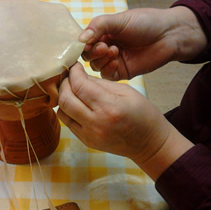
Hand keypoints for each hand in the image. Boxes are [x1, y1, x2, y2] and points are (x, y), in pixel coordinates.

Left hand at [57, 62, 193, 179]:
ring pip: (61, 113)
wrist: (149, 143)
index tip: (75, 66)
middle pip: (65, 100)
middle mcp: (96, 123)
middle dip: (64, 84)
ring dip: (63, 98)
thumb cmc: (143, 114)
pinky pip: (68, 123)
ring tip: (71, 90)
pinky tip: (76, 103)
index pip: (80, 86)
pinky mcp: (86, 141)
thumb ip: (99, 83)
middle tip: (70, 76)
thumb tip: (79, 76)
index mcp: (109, 107)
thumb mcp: (126, 91)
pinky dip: (68, 110)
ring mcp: (89, 135)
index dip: (73, 73)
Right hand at [79, 6, 206, 79]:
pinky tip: (116, 62)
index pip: (85, 42)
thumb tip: (80, 39)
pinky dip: (107, 69)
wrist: (169, 34)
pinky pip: (107, 75)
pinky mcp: (122, 72)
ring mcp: (114, 61)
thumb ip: (99, 26)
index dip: (84, 44)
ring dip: (101, 60)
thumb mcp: (119, 19)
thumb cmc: (146, 22)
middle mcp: (106, 47)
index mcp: (104, 33)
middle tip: (104, 47)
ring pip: (96, 66)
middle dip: (93, 52)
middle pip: (88, 56)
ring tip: (115, 51)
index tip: (87, 42)